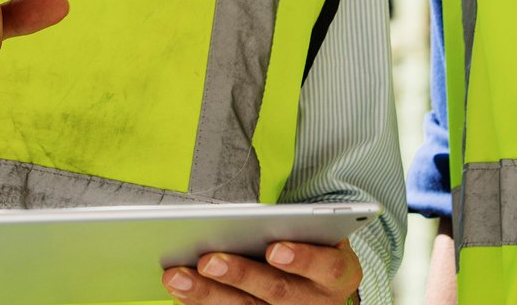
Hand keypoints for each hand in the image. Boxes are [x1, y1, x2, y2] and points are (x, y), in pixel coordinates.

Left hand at [164, 240, 361, 304]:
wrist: (324, 284)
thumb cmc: (315, 246)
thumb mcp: (320, 234)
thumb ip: (296, 226)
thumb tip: (245, 219)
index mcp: (338, 273)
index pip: (326, 265)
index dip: (302, 258)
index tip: (274, 249)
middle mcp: (318, 302)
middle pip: (277, 291)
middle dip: (240, 275)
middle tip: (208, 261)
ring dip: (209, 294)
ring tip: (179, 277)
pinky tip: (181, 293)